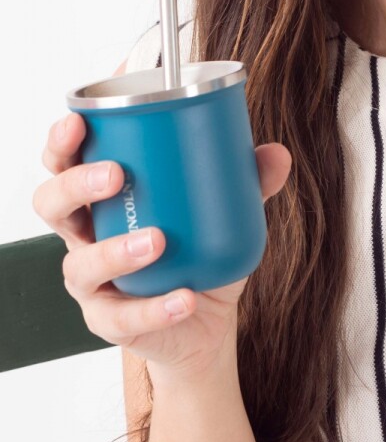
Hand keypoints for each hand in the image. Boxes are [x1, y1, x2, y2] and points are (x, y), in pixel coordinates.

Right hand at [32, 102, 291, 380]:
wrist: (205, 323)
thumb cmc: (196, 249)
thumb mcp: (221, 209)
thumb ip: (245, 180)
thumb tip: (278, 154)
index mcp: (100, 194)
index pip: (63, 158)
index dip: (62, 138)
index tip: (79, 118)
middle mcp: (84, 234)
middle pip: (51, 203)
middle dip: (76, 183)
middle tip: (115, 173)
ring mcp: (93, 282)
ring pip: (81, 265)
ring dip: (115, 250)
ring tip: (156, 240)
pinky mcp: (110, 322)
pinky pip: (124, 317)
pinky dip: (155, 307)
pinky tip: (184, 298)